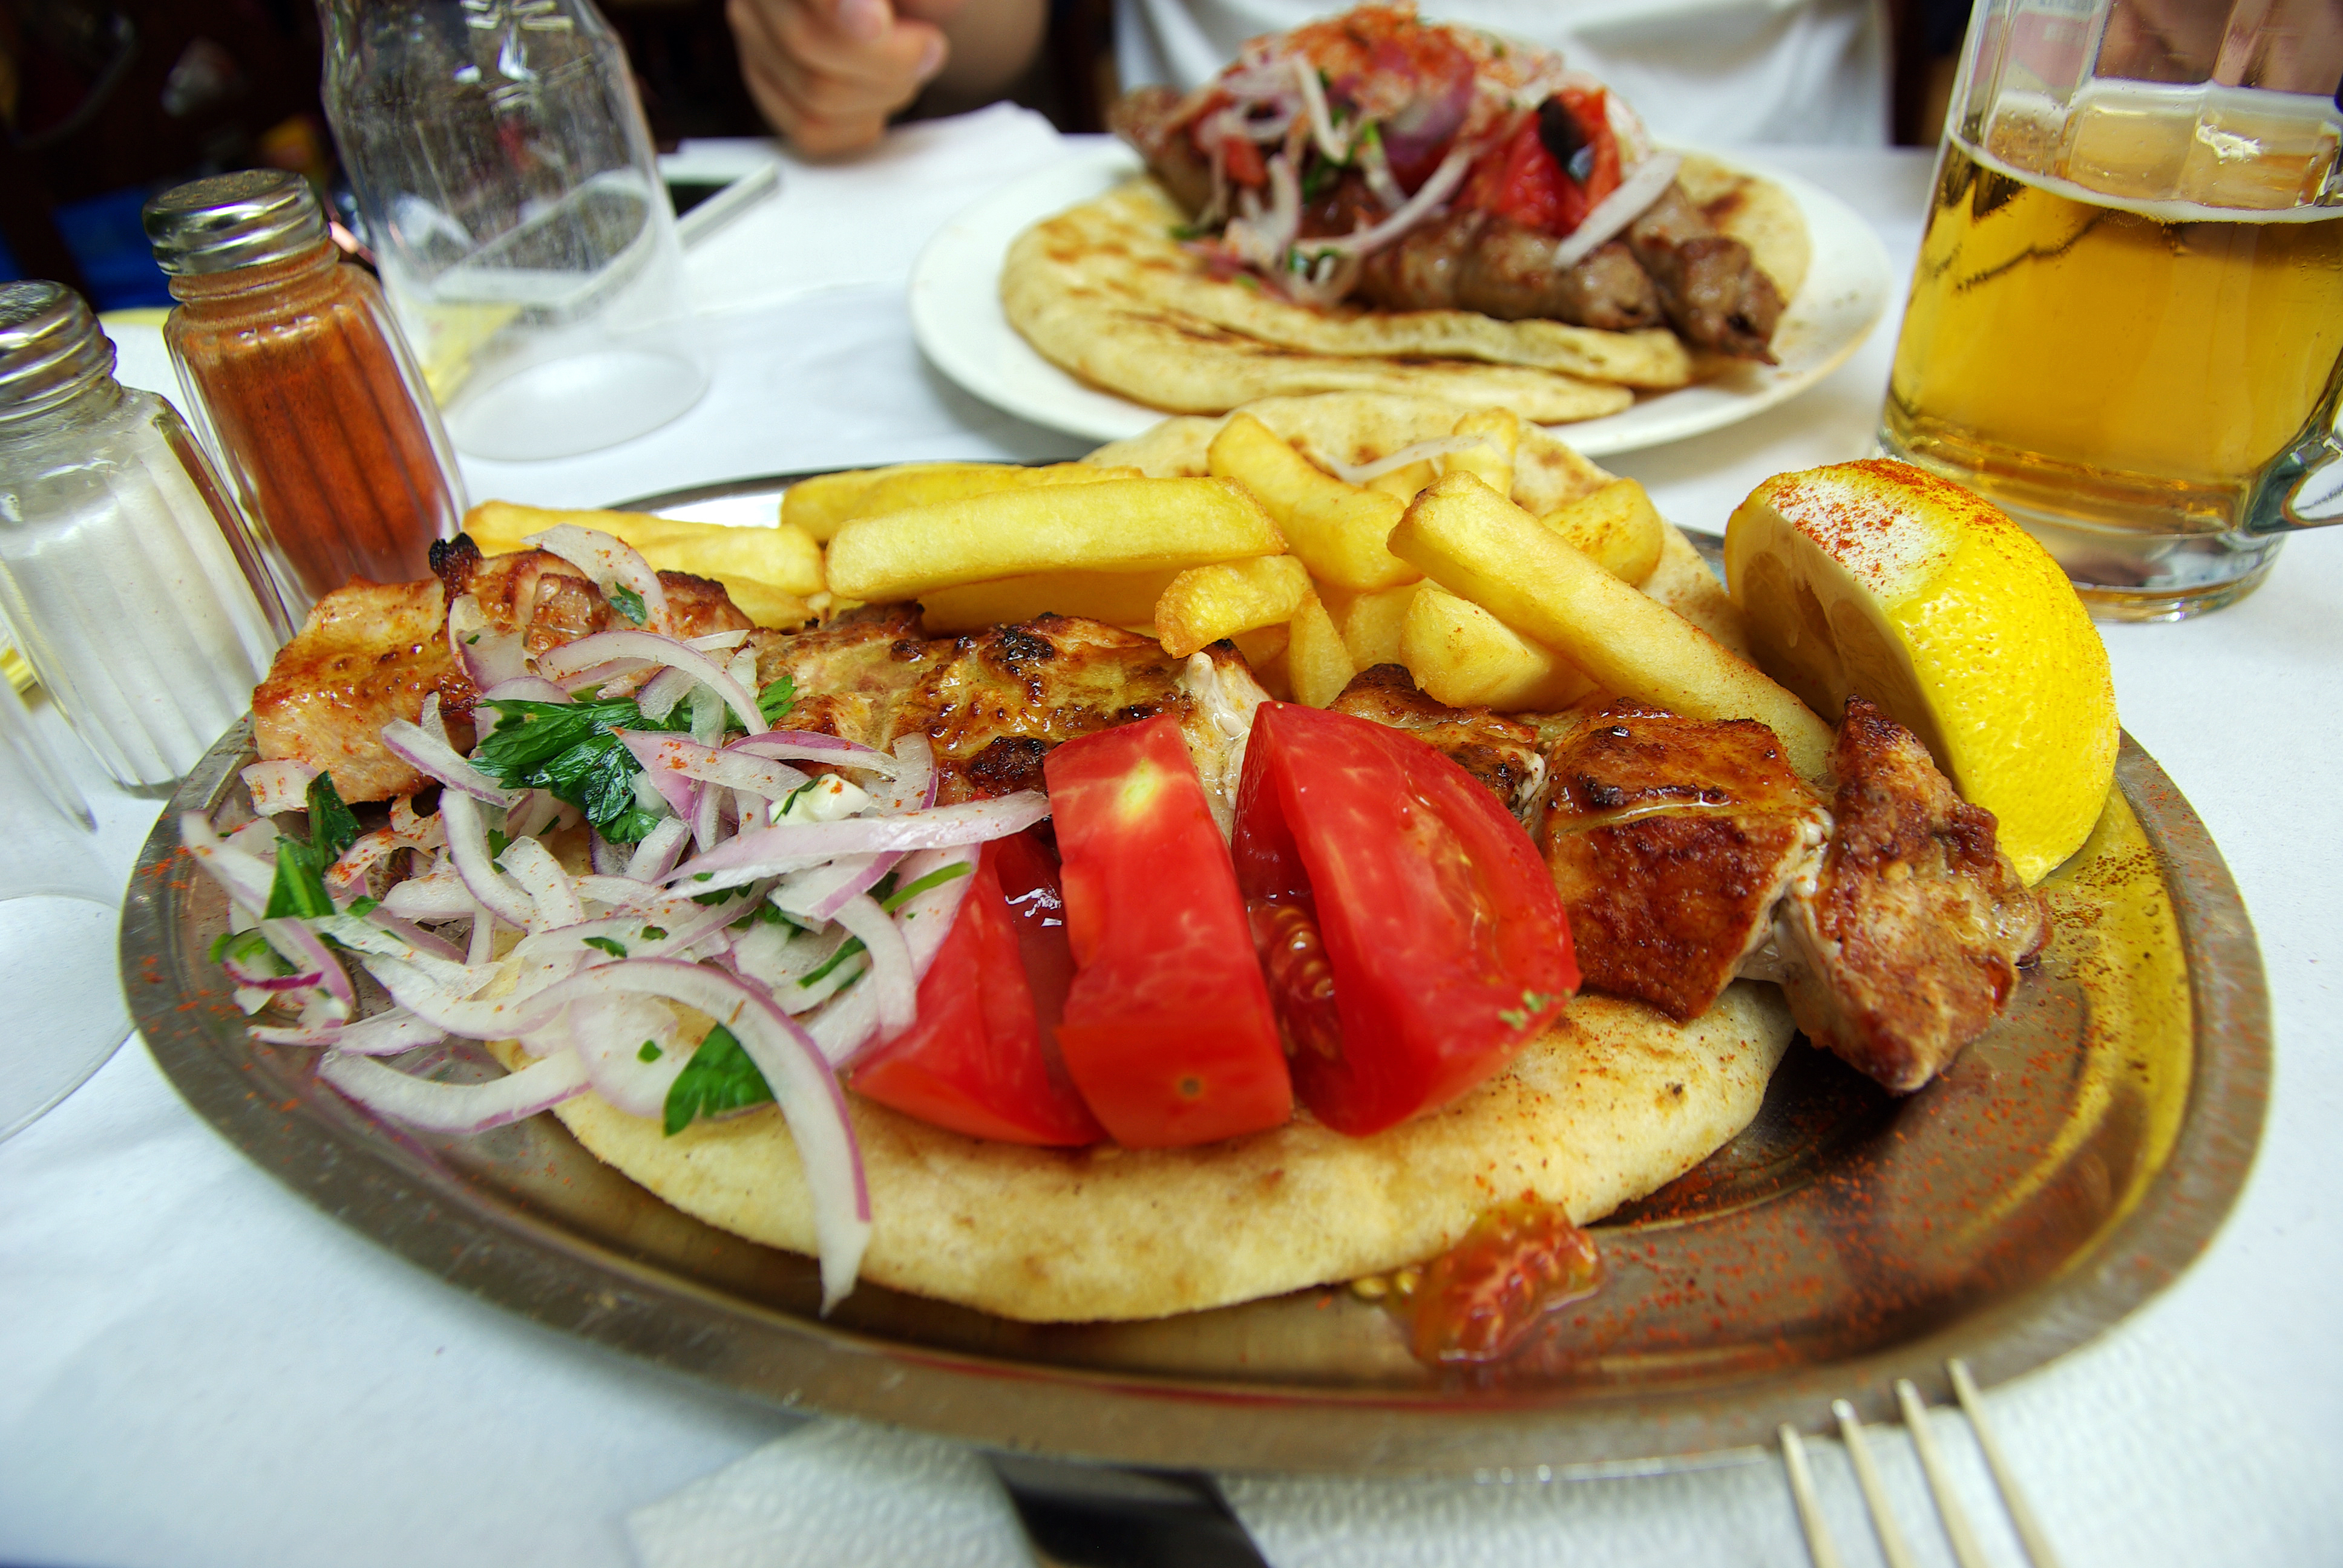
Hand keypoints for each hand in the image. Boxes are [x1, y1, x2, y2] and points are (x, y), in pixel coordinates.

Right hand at [726, 0, 954, 155]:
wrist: (898, 7)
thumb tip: (911, 13)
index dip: (843, 7)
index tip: (875, 25)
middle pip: (806, 42)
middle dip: (888, 61)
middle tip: (930, 49)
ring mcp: (755, 40)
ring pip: (814, 95)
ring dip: (884, 93)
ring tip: (908, 69)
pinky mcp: (766, 86)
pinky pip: (812, 131)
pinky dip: (862, 124)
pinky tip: (880, 96)